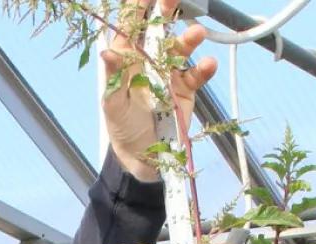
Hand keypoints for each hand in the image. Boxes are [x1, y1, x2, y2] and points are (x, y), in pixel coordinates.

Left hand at [101, 0, 217, 181]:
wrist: (144, 156)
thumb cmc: (122, 127)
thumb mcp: (112, 104)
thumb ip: (113, 78)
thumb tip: (107, 52)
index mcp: (127, 59)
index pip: (130, 28)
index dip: (135, 9)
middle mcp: (149, 60)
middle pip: (158, 30)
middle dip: (165, 12)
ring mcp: (170, 72)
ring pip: (181, 48)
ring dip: (189, 39)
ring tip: (197, 32)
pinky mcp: (186, 88)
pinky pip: (197, 74)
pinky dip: (204, 68)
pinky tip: (208, 63)